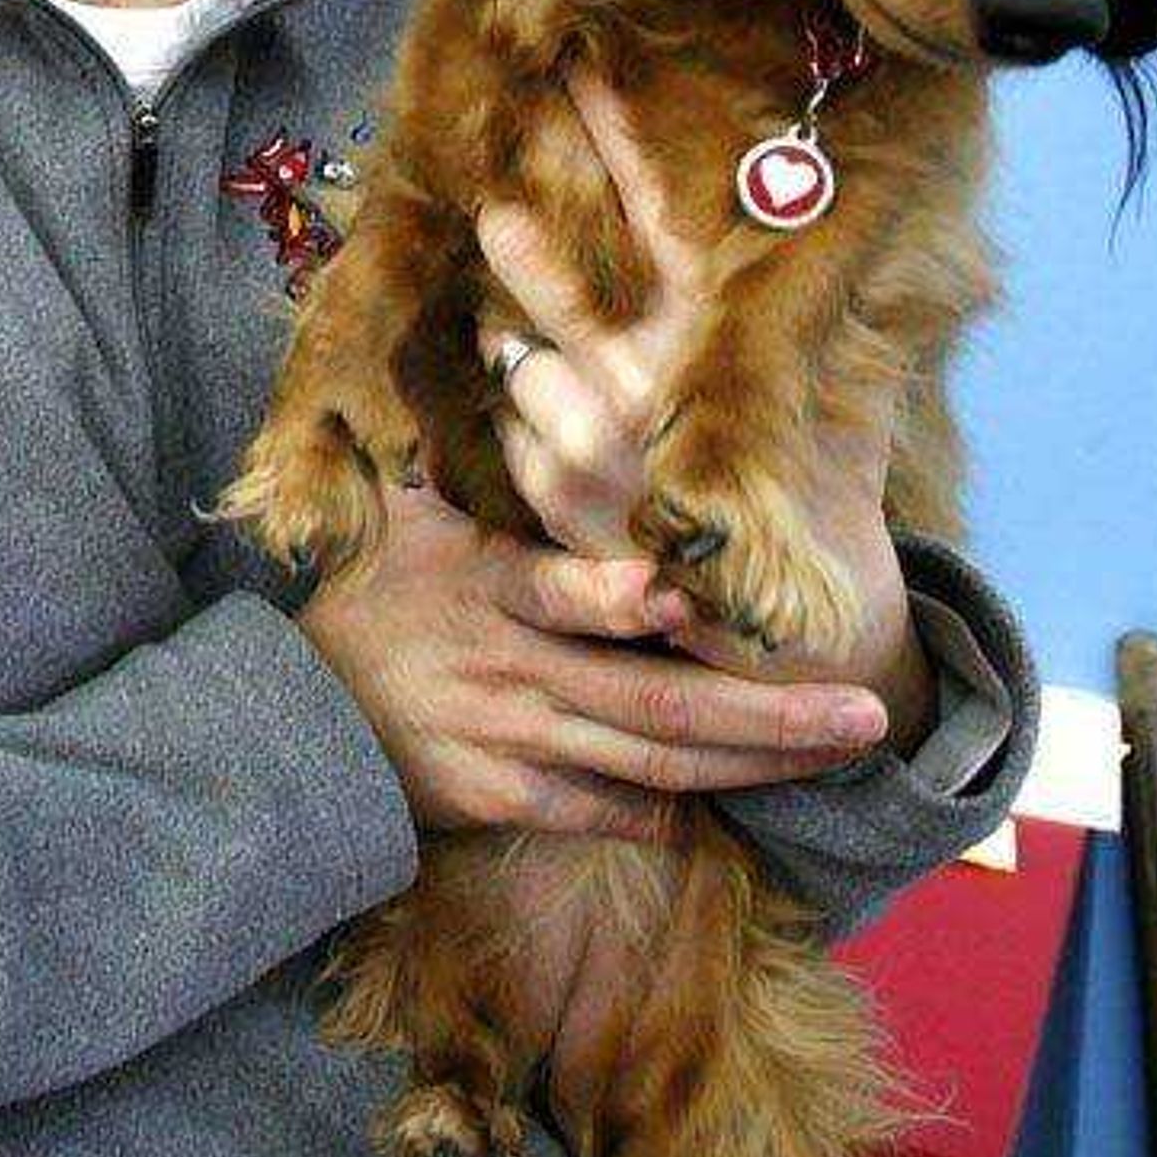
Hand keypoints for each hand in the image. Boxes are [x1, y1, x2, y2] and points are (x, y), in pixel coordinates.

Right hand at [298, 478, 898, 843]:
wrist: (293, 714)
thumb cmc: (371, 597)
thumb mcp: (405, 517)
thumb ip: (472, 461)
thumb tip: (507, 343)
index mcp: (488, 590)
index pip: (557, 593)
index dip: (617, 600)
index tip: (683, 597)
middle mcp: (507, 670)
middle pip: (653, 705)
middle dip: (767, 714)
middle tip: (863, 712)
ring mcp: (506, 741)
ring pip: (649, 766)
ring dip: (751, 766)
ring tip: (837, 754)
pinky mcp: (495, 797)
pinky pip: (597, 812)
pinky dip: (661, 812)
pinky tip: (724, 802)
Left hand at [473, 69, 932, 749]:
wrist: (802, 639)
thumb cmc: (819, 500)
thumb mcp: (833, 403)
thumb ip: (818, 323)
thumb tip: (838, 218)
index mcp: (717, 351)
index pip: (661, 222)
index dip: (620, 143)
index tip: (582, 67)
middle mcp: (649, 396)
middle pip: (565, 290)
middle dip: (525, 235)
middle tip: (492, 187)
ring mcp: (595, 455)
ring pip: (521, 361)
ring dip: (509, 328)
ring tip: (502, 299)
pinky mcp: (556, 510)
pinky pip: (505, 439)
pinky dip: (509, 414)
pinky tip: (521, 394)